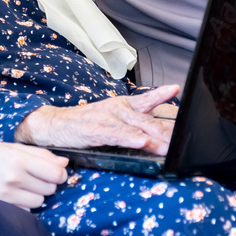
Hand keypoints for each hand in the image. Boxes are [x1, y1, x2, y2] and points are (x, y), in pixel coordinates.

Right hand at [0, 139, 68, 209]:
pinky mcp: (1, 207)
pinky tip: (13, 194)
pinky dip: (24, 204)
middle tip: (32, 176)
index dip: (59, 173)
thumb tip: (64, 163)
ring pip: (39, 201)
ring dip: (35, 194)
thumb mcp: (11, 147)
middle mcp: (14, 177)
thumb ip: (40, 154)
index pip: (55, 173)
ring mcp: (7, 195)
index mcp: (18, 158)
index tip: (55, 172)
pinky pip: (26, 210)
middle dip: (46, 183)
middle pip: (50, 188)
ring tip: (20, 185)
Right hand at [13, 85, 179, 155]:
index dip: (161, 94)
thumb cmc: (83, 122)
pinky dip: (131, 139)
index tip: (175, 89)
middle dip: (166, 131)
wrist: (53, 123)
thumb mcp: (110, 117)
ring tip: (167, 146)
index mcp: (122, 105)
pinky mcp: (96, 131)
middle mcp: (117, 109)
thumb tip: (153, 135)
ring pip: (135, 128)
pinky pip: (117, 135)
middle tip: (182, 139)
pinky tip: (142, 143)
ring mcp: (107, 119)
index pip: (146, 99)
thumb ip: (130, 124)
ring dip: (153, 138)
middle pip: (147, 119)